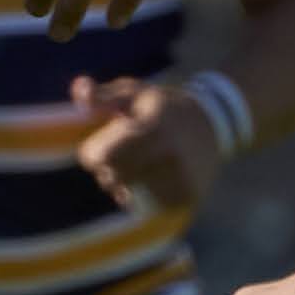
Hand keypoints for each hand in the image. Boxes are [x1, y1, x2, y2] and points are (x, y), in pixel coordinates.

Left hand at [69, 73, 224, 214]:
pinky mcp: (187, 196)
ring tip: (143, 163)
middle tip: (128, 152)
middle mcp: (168, 155)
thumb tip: (80, 89)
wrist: (214, 124)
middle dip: (109, 167)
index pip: (98, 157)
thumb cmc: (162, 107)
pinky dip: (144, 196)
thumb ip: (101, 94)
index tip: (110, 139)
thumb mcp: (133, 92)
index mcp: (151, 128)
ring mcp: (179, 178)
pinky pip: (147, 205)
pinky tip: (155, 178)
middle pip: (109, 178)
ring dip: (125, 183)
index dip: (96, 150)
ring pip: (126, 194)